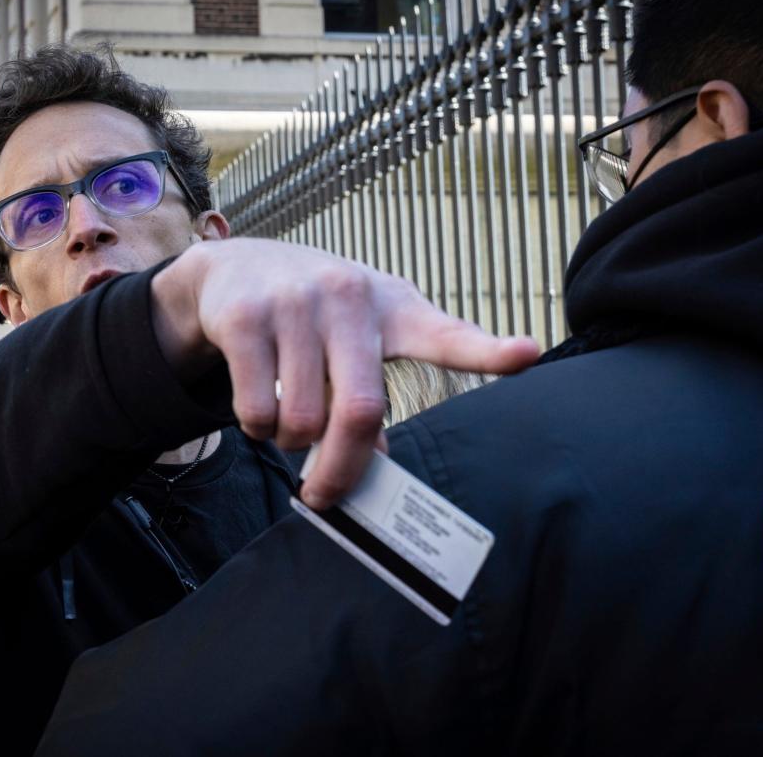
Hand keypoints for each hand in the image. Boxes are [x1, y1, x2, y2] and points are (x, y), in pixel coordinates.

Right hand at [152, 239, 539, 508]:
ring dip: (290, 443)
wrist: (235, 268)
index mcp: (393, 310)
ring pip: (300, 420)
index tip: (527, 354)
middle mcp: (349, 297)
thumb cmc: (313, 315)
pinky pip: (255, 410)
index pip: (448, 334)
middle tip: (324, 495)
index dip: (489, 350)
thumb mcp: (356, 340)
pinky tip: (256, 403)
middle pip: (360, 412)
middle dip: (340, 471)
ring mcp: (295, 304)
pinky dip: (256, 428)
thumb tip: (372, 472)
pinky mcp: (246, 318)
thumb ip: (373, 398)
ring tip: (286, 421)